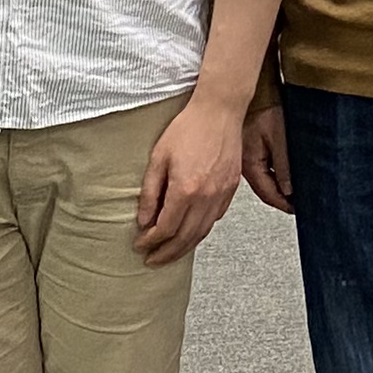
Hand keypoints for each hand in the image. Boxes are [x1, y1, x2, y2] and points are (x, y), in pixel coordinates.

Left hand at [140, 91, 248, 265]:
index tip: (140, 245)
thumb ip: (151, 192)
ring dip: (185, 247)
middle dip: (167, 253)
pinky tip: (191, 232)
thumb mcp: (158, 157)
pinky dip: (201, 231)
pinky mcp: (231, 189)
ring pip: (203, 232)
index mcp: (186, 190)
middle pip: (185, 238)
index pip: (166, 228)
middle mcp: (206, 198)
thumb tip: (144, 220)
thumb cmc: (188, 128)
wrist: (220, 111)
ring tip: (170, 253)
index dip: (150, 241)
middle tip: (153, 261)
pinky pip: (215, 218)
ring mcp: (222, 195)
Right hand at [242, 101, 294, 214]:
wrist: (256, 90)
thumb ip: (284, 165)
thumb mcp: (279, 138)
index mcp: (250, 164)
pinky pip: (262, 170)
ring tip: (295, 193)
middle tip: (298, 205)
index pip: (268, 194)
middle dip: (281, 199)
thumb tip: (289, 190)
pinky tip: (284, 176)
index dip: (283, 204)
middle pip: (264, 190)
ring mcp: (245, 159)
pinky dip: (274, 176)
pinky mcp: (248, 151)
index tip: (297, 210)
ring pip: (263, 181)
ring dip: (278, 188)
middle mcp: (244, 165)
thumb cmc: (265, 107)